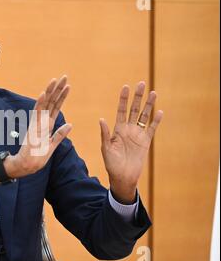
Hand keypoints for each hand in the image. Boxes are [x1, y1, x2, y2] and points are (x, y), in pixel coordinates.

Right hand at [6, 75, 71, 177]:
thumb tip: (70, 124)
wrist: (26, 165)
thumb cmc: (37, 157)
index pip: (56, 107)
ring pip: (45, 104)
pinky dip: (40, 103)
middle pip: (51, 102)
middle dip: (58, 89)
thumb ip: (60, 135)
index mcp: (47, 125)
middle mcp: (42, 121)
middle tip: (64, 76)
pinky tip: (44, 93)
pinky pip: (36, 113)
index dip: (62, 96)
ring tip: (56, 80)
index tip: (68, 85)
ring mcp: (37, 123)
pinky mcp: (32, 128)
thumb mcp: (52, 145)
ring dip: (50, 92)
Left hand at [99, 82, 162, 203]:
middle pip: (134, 109)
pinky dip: (156, 120)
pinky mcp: (146, 142)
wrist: (122, 176)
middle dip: (138, 97)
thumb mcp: (106, 148)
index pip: (121, 110)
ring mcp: (138, 134)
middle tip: (141, 83)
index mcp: (117, 129)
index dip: (123, 99)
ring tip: (153, 92)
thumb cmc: (111, 163)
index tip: (126, 87)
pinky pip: (152, 129)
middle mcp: (128, 129)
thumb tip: (101, 119)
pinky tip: (159, 111)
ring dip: (149, 105)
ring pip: (144, 116)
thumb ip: (105, 134)